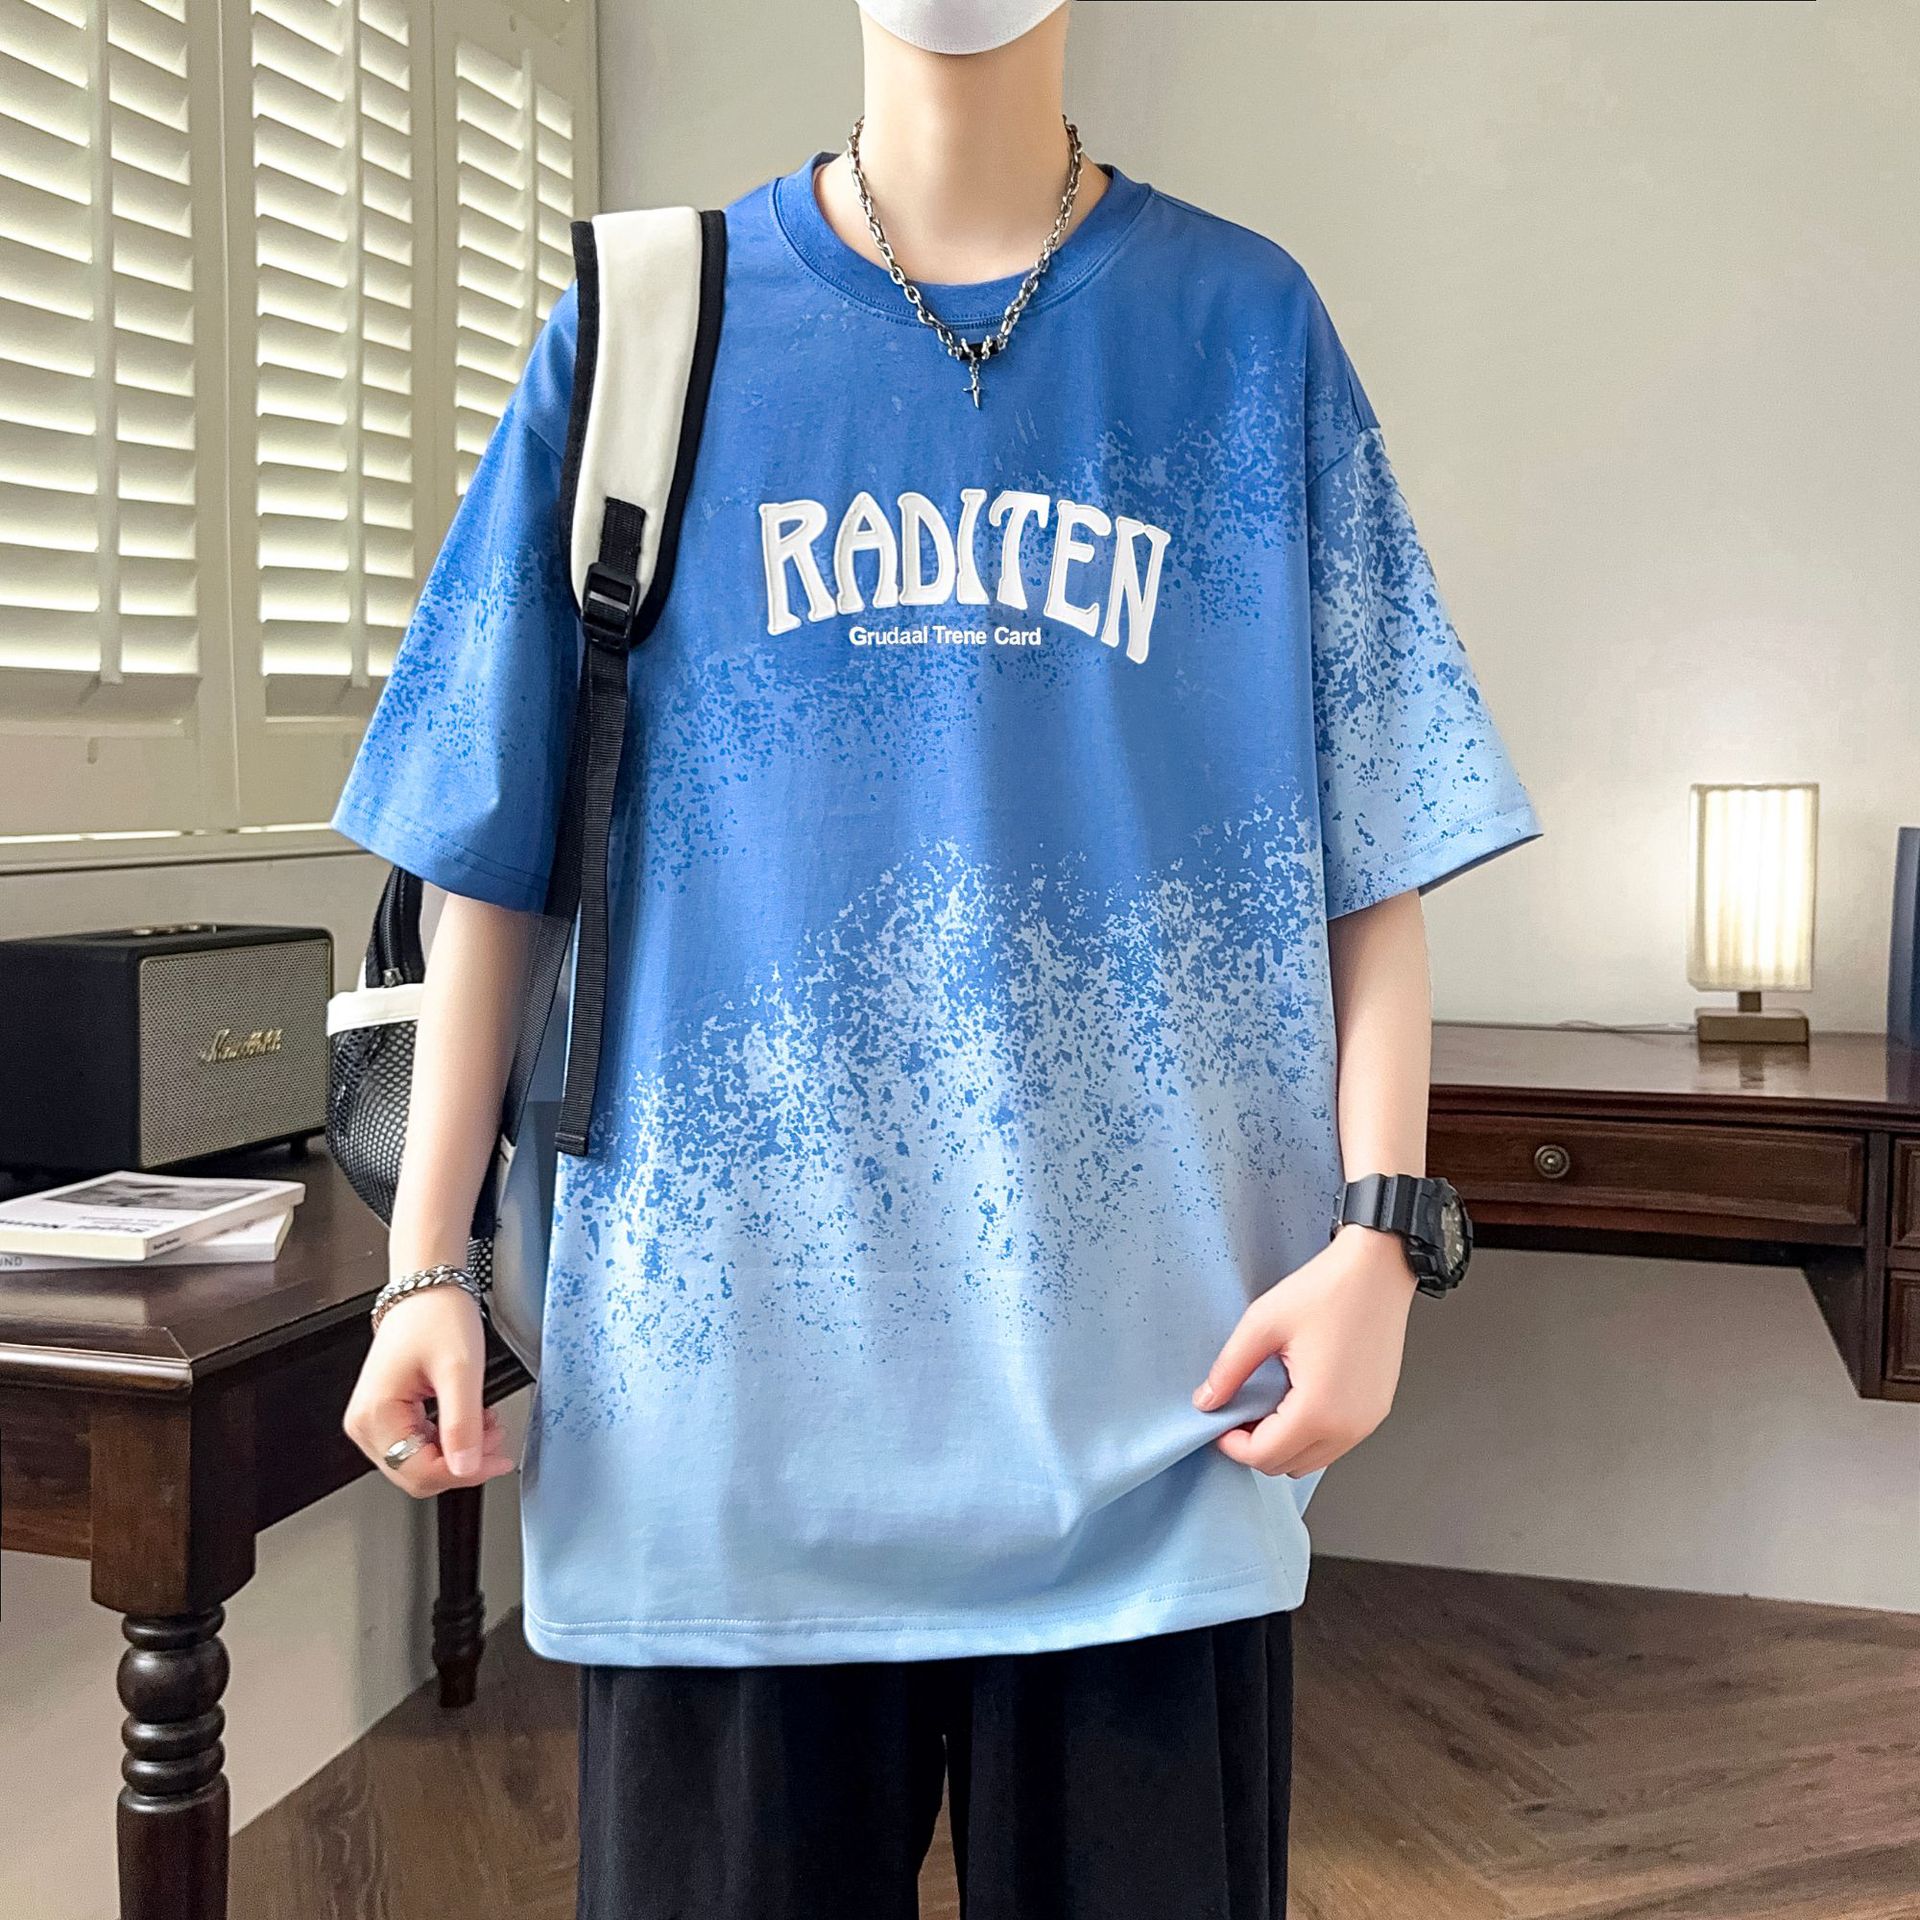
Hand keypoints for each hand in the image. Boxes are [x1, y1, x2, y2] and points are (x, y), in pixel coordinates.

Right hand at [343, 1284, 517, 1497]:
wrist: (428, 1289)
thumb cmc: (437, 1316)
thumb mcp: (460, 1370)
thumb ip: (462, 1423)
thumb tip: (465, 1468)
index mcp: (375, 1415)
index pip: (418, 1472)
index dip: (463, 1473)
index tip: (497, 1460)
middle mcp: (366, 1424)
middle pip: (416, 1473)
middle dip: (461, 1463)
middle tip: (496, 1440)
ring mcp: (374, 1421)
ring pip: (419, 1462)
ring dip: (458, 1452)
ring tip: (487, 1424)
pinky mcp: (387, 1415)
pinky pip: (418, 1445)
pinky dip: (448, 1440)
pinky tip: (470, 1421)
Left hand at [1192, 1225, 1417, 1477]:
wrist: (1378, 1270)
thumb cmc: (1326, 1290)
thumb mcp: (1263, 1323)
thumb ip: (1229, 1369)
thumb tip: (1207, 1401)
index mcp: (1318, 1410)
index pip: (1264, 1456)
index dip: (1232, 1445)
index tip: (1218, 1421)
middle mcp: (1348, 1427)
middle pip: (1287, 1466)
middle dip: (1255, 1447)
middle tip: (1238, 1412)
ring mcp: (1367, 1422)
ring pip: (1312, 1460)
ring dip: (1283, 1444)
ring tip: (1265, 1406)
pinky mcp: (1376, 1411)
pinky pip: (1334, 1443)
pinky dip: (1309, 1435)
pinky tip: (1294, 1400)